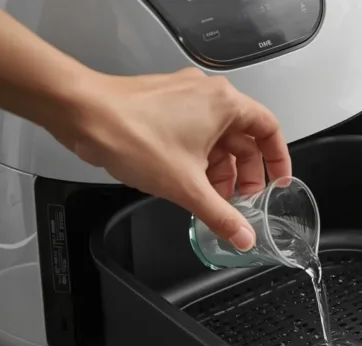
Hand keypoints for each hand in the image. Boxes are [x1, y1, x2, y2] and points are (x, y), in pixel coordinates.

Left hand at [54, 68, 291, 250]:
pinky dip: (198, 158)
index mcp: (225, 104)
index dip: (278, 159)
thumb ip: (221, 215)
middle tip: (241, 201)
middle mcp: (207, 94)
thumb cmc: (132, 134)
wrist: (83, 114)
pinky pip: (194, 133)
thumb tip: (243, 236)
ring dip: (219, 168)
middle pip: (243, 137)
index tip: (277, 181)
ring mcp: (183, 97)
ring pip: (216, 136)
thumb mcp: (186, 186)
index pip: (269, 129)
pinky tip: (187, 182)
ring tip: (211, 197)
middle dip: (244, 172)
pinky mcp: (163, 105)